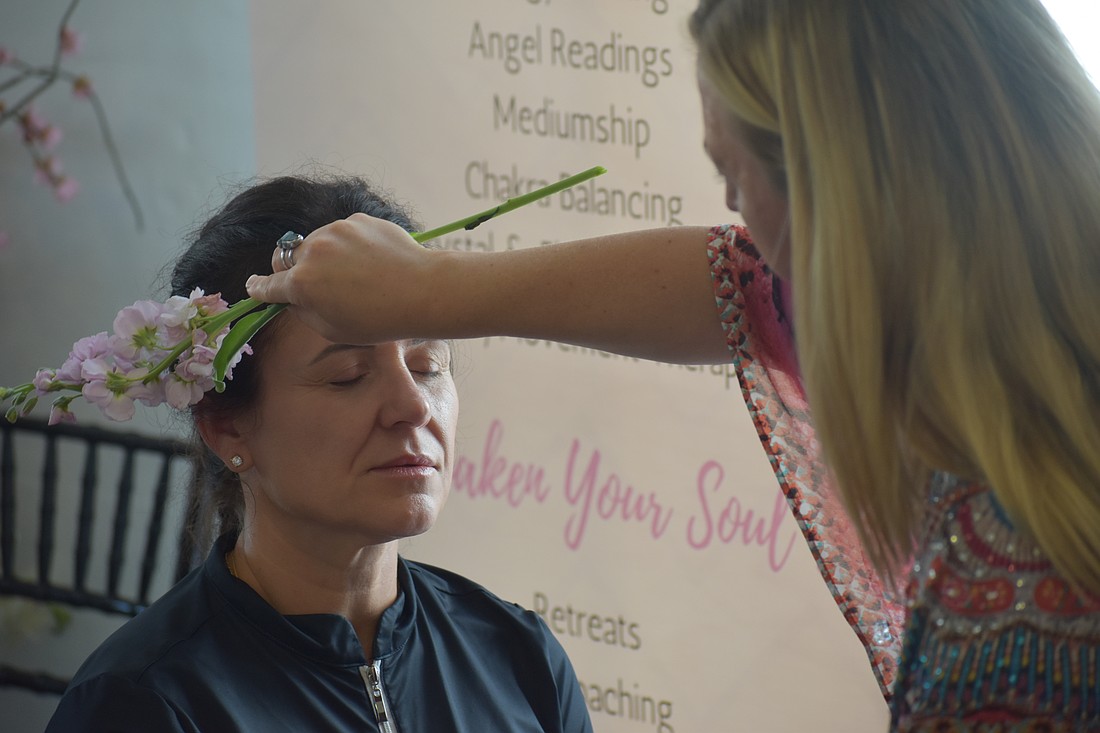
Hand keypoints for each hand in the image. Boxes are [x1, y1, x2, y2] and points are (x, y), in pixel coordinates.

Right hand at [246, 213, 438, 343]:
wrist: (422, 291)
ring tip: (356, 276)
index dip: (259, 288)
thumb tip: (293, 297)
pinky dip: (349, 246)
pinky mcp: (357, 220)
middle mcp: (311, 252)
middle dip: (291, 269)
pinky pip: (342, 234)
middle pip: (286, 257)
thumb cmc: (379, 319)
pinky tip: (371, 262)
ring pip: (316, 243)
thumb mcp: (333, 329)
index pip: (267, 285)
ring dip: (324, 256)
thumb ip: (305, 310)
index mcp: (301, 284)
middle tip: (312, 282)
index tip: (253, 286)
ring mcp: (334, 231)